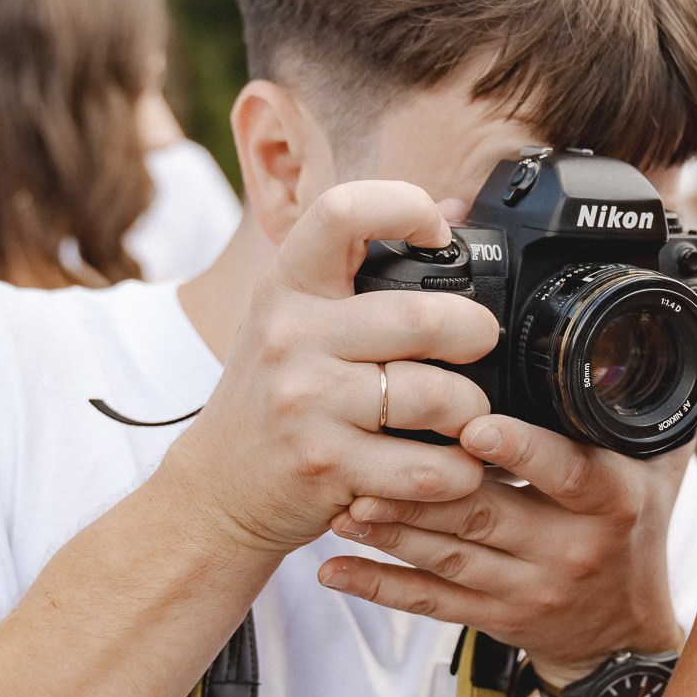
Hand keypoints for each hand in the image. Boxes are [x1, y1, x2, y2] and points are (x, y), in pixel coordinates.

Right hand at [160, 179, 500, 556]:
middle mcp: (292, 337)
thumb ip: (361, 268)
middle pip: (423, 318)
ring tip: (467, 415)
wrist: (216, 489)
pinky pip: (432, 469)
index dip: (407, 207)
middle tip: (480, 344)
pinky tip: (454, 464)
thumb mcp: (296, 318)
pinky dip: (462, 471)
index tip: (435, 234)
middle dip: (477, 333)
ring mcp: (307, 404)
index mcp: (288, 286)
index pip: (344, 212)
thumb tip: (452, 208)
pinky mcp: (329, 467)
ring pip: (439, 397)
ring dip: (475, 411)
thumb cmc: (275, 394)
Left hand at [320, 417, 687, 681]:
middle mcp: (568, 547)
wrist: (623, 635)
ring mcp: (528, 589)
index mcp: (609, 501)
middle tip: (369, 461)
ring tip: (343, 504)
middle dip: (423, 490)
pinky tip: (336, 570)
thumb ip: (635, 417)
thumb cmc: (632, 533)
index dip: (520, 450)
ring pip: (449, 558)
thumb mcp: (657, 474)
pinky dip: (381, 587)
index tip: (474, 429)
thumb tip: (627, 340)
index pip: (564, 471)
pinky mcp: (495, 619)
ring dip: (391, 531)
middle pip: (485, 513)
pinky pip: (432, 603)